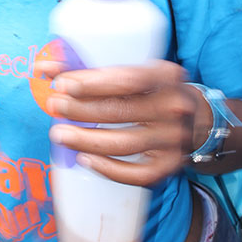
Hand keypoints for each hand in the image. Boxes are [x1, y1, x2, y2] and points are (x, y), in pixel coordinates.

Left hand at [46, 61, 196, 186]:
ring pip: (124, 143)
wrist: (195, 118)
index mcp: (166, 76)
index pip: (128, 79)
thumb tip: (47, 67)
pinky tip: (84, 159)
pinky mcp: (169, 165)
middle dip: (81, 110)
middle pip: (121, 111)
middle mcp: (174, 107)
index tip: (63, 83)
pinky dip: (108, 168)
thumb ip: (92, 70)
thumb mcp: (134, 72)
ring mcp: (174, 139)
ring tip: (59, 133)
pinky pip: (136, 174)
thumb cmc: (152, 91)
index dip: (92, 83)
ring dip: (86, 140)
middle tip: (54, 106)